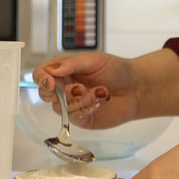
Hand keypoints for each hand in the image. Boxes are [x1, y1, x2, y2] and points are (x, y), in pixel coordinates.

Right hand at [32, 49, 178, 128]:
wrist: (136, 87)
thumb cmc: (117, 70)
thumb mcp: (95, 60)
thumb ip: (72, 64)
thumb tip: (52, 70)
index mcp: (66, 70)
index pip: (42, 73)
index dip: (41, 78)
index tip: (51, 82)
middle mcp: (65, 87)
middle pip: (45, 94)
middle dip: (61, 92)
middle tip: (80, 87)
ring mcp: (72, 104)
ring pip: (60, 107)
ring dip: (80, 100)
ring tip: (100, 92)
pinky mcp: (81, 119)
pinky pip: (74, 117)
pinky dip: (88, 108)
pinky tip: (102, 100)